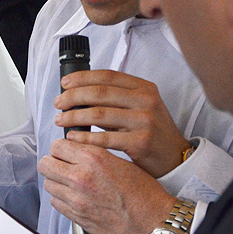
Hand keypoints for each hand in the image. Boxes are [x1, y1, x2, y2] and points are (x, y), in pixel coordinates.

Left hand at [38, 139, 177, 233]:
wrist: (153, 223)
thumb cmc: (144, 195)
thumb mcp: (121, 162)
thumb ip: (95, 155)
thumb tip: (77, 151)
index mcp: (93, 159)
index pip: (57, 146)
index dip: (60, 148)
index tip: (64, 151)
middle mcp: (81, 177)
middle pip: (45, 164)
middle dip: (52, 163)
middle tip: (62, 165)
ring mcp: (76, 199)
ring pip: (48, 184)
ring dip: (56, 181)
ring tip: (70, 183)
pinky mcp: (76, 216)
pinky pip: (56, 202)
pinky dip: (61, 198)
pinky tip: (74, 197)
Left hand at [56, 70, 190, 176]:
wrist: (174, 157)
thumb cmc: (150, 131)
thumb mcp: (140, 106)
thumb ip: (116, 98)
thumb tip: (78, 92)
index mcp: (144, 88)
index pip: (107, 76)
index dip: (82, 78)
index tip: (64, 84)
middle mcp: (146, 101)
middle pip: (99, 93)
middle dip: (73, 97)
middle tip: (58, 104)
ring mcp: (144, 121)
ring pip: (99, 114)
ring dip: (74, 117)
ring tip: (60, 120)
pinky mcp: (141, 142)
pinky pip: (104, 138)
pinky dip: (84, 137)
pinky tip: (72, 137)